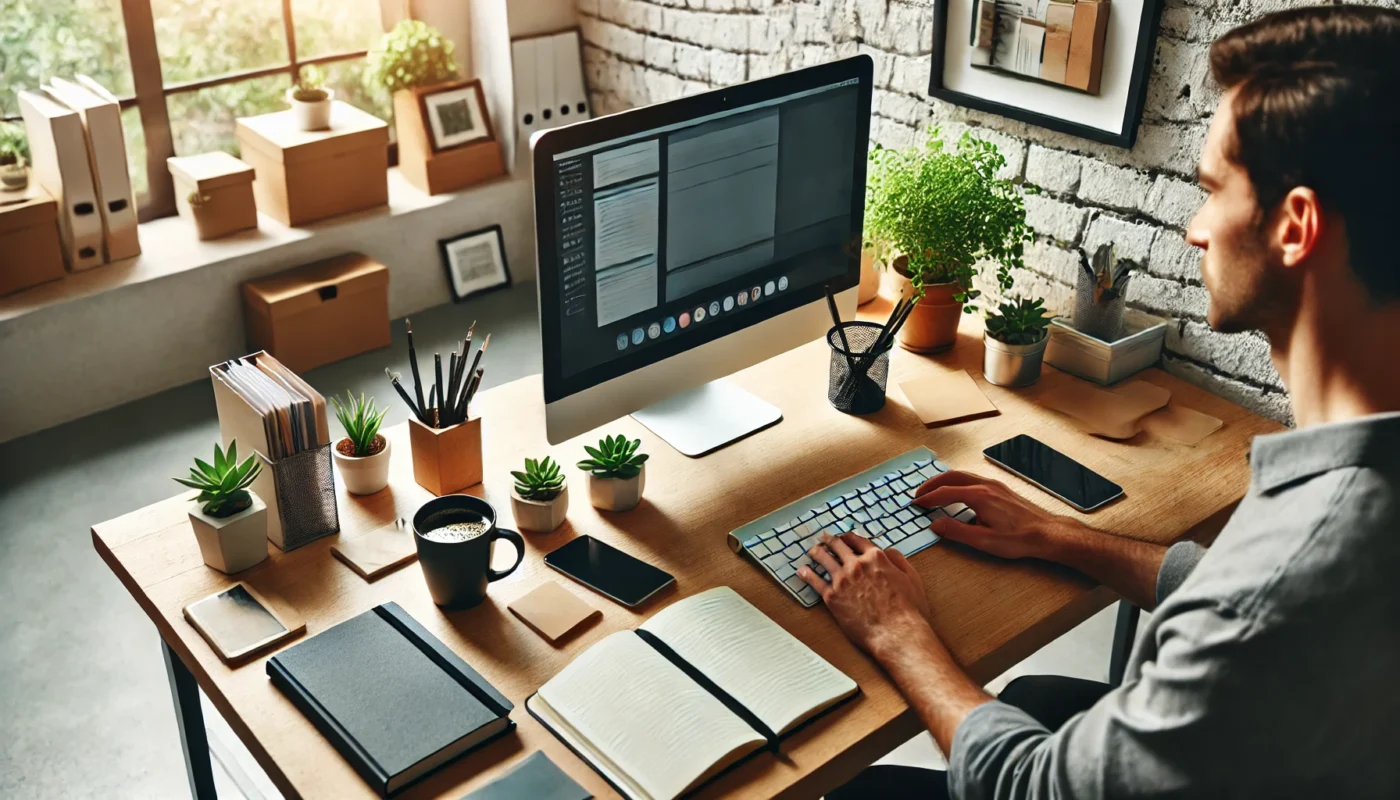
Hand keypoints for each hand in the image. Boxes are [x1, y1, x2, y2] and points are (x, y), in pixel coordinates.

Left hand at [797, 531, 934, 658]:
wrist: (896, 633)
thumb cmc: (907, 610)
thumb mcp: (911, 578)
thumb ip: (899, 561)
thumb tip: (889, 552)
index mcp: (876, 558)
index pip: (857, 540)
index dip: (849, 537)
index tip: (844, 538)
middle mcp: (857, 565)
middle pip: (837, 545)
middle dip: (830, 540)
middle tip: (824, 540)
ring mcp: (842, 580)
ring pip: (823, 558)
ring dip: (816, 552)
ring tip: (812, 551)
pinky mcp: (832, 597)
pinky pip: (814, 581)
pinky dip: (806, 574)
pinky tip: (802, 571)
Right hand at [911, 471, 1076, 559]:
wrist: (1047, 533)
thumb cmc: (1018, 539)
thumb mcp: (984, 541)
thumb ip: (957, 531)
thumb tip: (935, 524)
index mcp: (978, 496)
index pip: (945, 492)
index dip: (927, 498)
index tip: (915, 503)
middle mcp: (985, 486)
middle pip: (951, 476)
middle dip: (932, 484)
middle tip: (918, 494)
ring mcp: (994, 485)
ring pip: (963, 475)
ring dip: (944, 481)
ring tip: (933, 491)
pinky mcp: (1001, 489)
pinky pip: (973, 479)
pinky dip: (957, 482)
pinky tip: (957, 492)